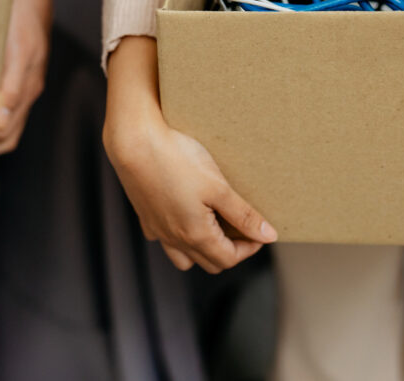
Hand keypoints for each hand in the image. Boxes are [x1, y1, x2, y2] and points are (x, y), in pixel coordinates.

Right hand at [104, 37, 276, 273]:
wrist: (134, 142)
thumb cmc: (177, 160)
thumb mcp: (218, 187)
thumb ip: (243, 214)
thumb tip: (269, 236)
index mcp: (196, 236)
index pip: (229, 259)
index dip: (250, 248)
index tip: (260, 230)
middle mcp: (175, 239)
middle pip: (210, 263)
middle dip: (231, 250)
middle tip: (242, 227)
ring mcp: (158, 229)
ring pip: (184, 258)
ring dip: (203, 250)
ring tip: (214, 226)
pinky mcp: (145, 216)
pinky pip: (163, 238)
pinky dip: (177, 235)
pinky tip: (183, 214)